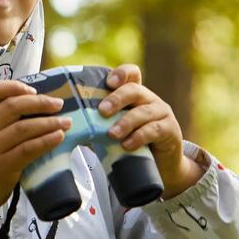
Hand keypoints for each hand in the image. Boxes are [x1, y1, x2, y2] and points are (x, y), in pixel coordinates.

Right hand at [0, 80, 70, 217]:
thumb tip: (32, 106)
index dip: (15, 87)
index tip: (33, 90)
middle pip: (13, 107)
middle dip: (40, 103)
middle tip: (58, 104)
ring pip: (24, 128)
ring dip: (49, 123)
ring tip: (65, 122)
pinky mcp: (2, 167)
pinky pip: (28, 149)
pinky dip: (46, 141)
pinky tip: (58, 137)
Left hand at [98, 64, 202, 198]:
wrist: (162, 165)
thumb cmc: (131, 143)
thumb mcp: (115, 128)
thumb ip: (99, 122)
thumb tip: (68, 124)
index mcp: (135, 95)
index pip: (132, 74)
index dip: (121, 74)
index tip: (109, 82)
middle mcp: (150, 100)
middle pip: (134, 90)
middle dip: (117, 99)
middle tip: (102, 111)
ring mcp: (162, 113)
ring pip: (143, 112)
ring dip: (125, 122)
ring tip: (111, 134)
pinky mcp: (170, 130)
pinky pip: (154, 130)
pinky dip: (139, 136)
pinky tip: (127, 144)